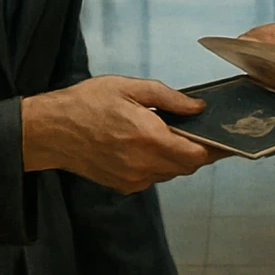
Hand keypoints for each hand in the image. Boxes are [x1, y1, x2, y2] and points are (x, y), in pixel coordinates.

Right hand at [21, 76, 226, 194]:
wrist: (51, 131)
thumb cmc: (87, 103)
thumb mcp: (129, 88)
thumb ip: (168, 98)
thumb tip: (198, 108)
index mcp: (149, 138)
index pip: (196, 155)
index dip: (213, 147)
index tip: (223, 137)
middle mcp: (144, 165)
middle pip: (188, 166)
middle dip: (197, 150)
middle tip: (197, 130)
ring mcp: (133, 179)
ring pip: (171, 172)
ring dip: (177, 157)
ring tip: (167, 133)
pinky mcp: (123, 186)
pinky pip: (153, 177)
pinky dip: (159, 164)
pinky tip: (147, 144)